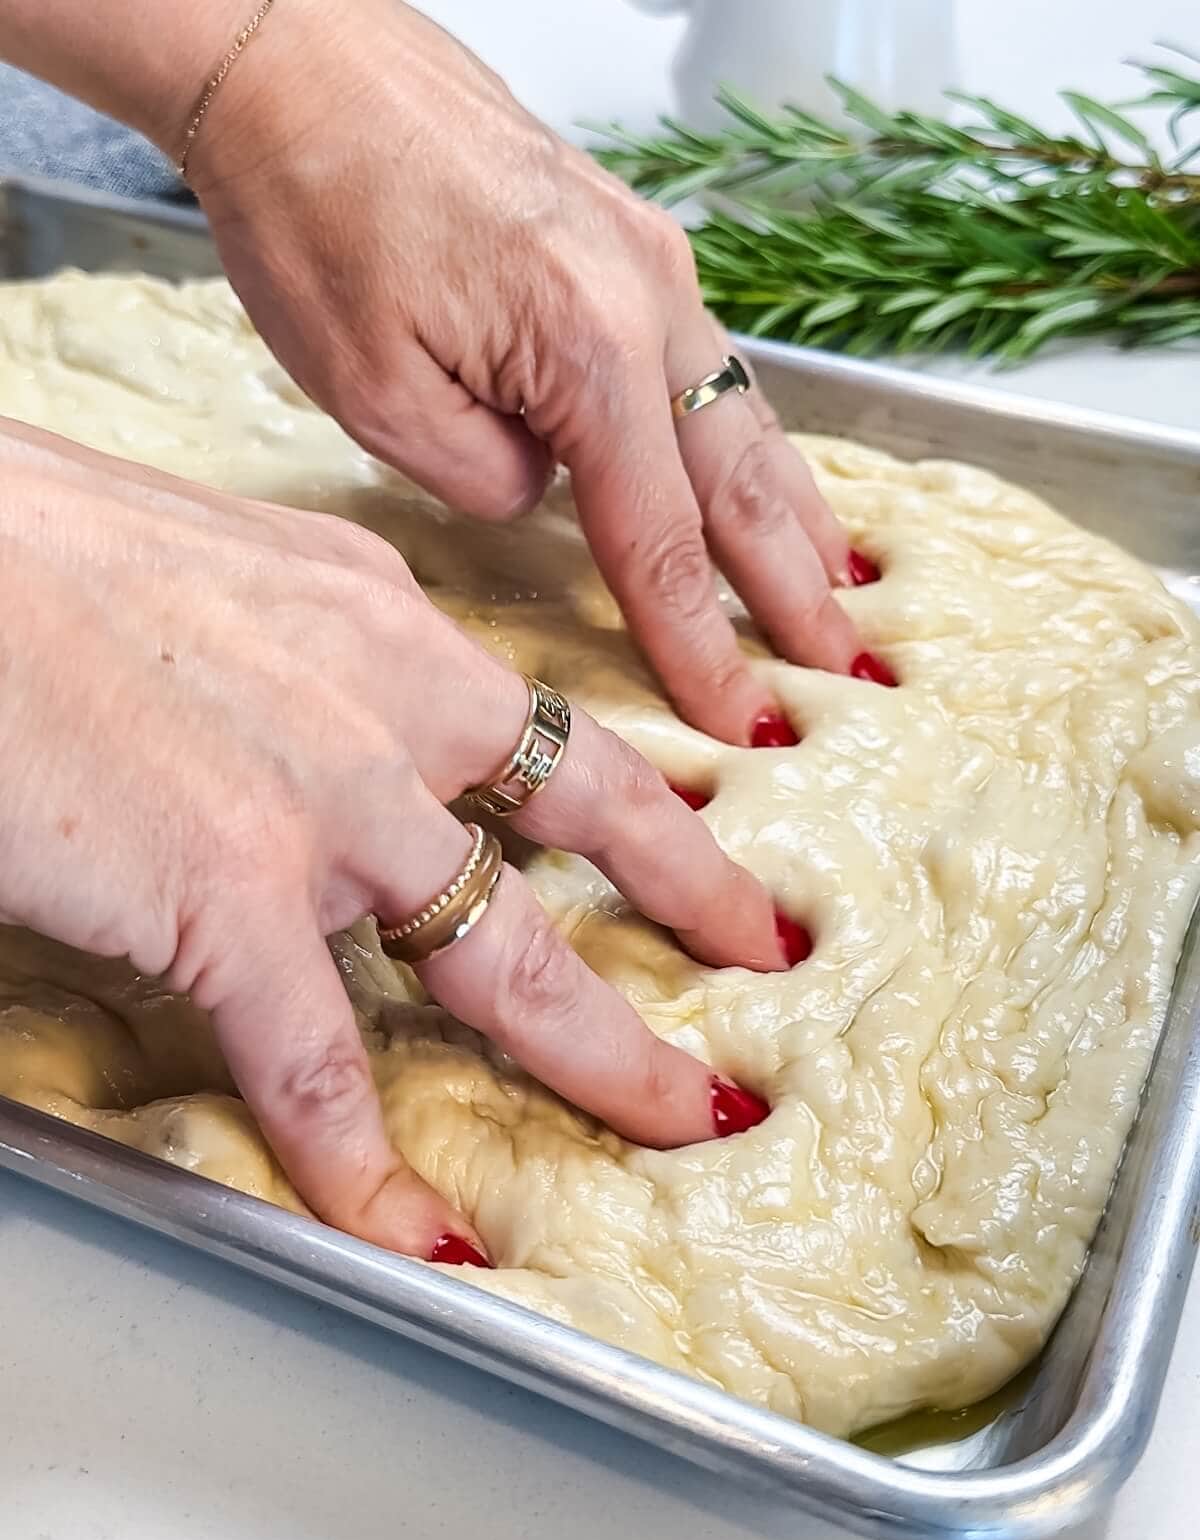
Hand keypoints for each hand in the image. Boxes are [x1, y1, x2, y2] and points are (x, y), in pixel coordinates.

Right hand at [0, 420, 783, 1257]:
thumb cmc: (23, 546)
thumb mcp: (206, 568)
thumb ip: (285, 653)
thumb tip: (287, 718)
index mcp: (374, 611)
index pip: (535, 717)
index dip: (628, 778)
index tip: (695, 817)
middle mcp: (384, 700)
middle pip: (587, 819)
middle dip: (692, 897)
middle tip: (764, 952)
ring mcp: (324, 805)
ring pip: (504, 959)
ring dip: (602, 1053)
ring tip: (680, 1122)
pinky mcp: (227, 897)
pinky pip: (318, 1063)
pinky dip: (365, 1163)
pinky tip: (410, 1229)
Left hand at [185, 0, 865, 744]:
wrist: (299, 53)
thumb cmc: (317, 207)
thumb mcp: (376, 393)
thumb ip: (485, 478)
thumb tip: (546, 495)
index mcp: (590, 350)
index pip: (662, 541)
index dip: (703, 646)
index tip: (747, 720)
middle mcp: (649, 302)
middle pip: (743, 481)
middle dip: (797, 588)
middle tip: (847, 666)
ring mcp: (651, 262)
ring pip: (745, 416)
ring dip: (794, 509)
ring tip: (841, 580)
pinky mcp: (627, 239)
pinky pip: (712, 363)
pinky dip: (748, 436)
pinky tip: (761, 469)